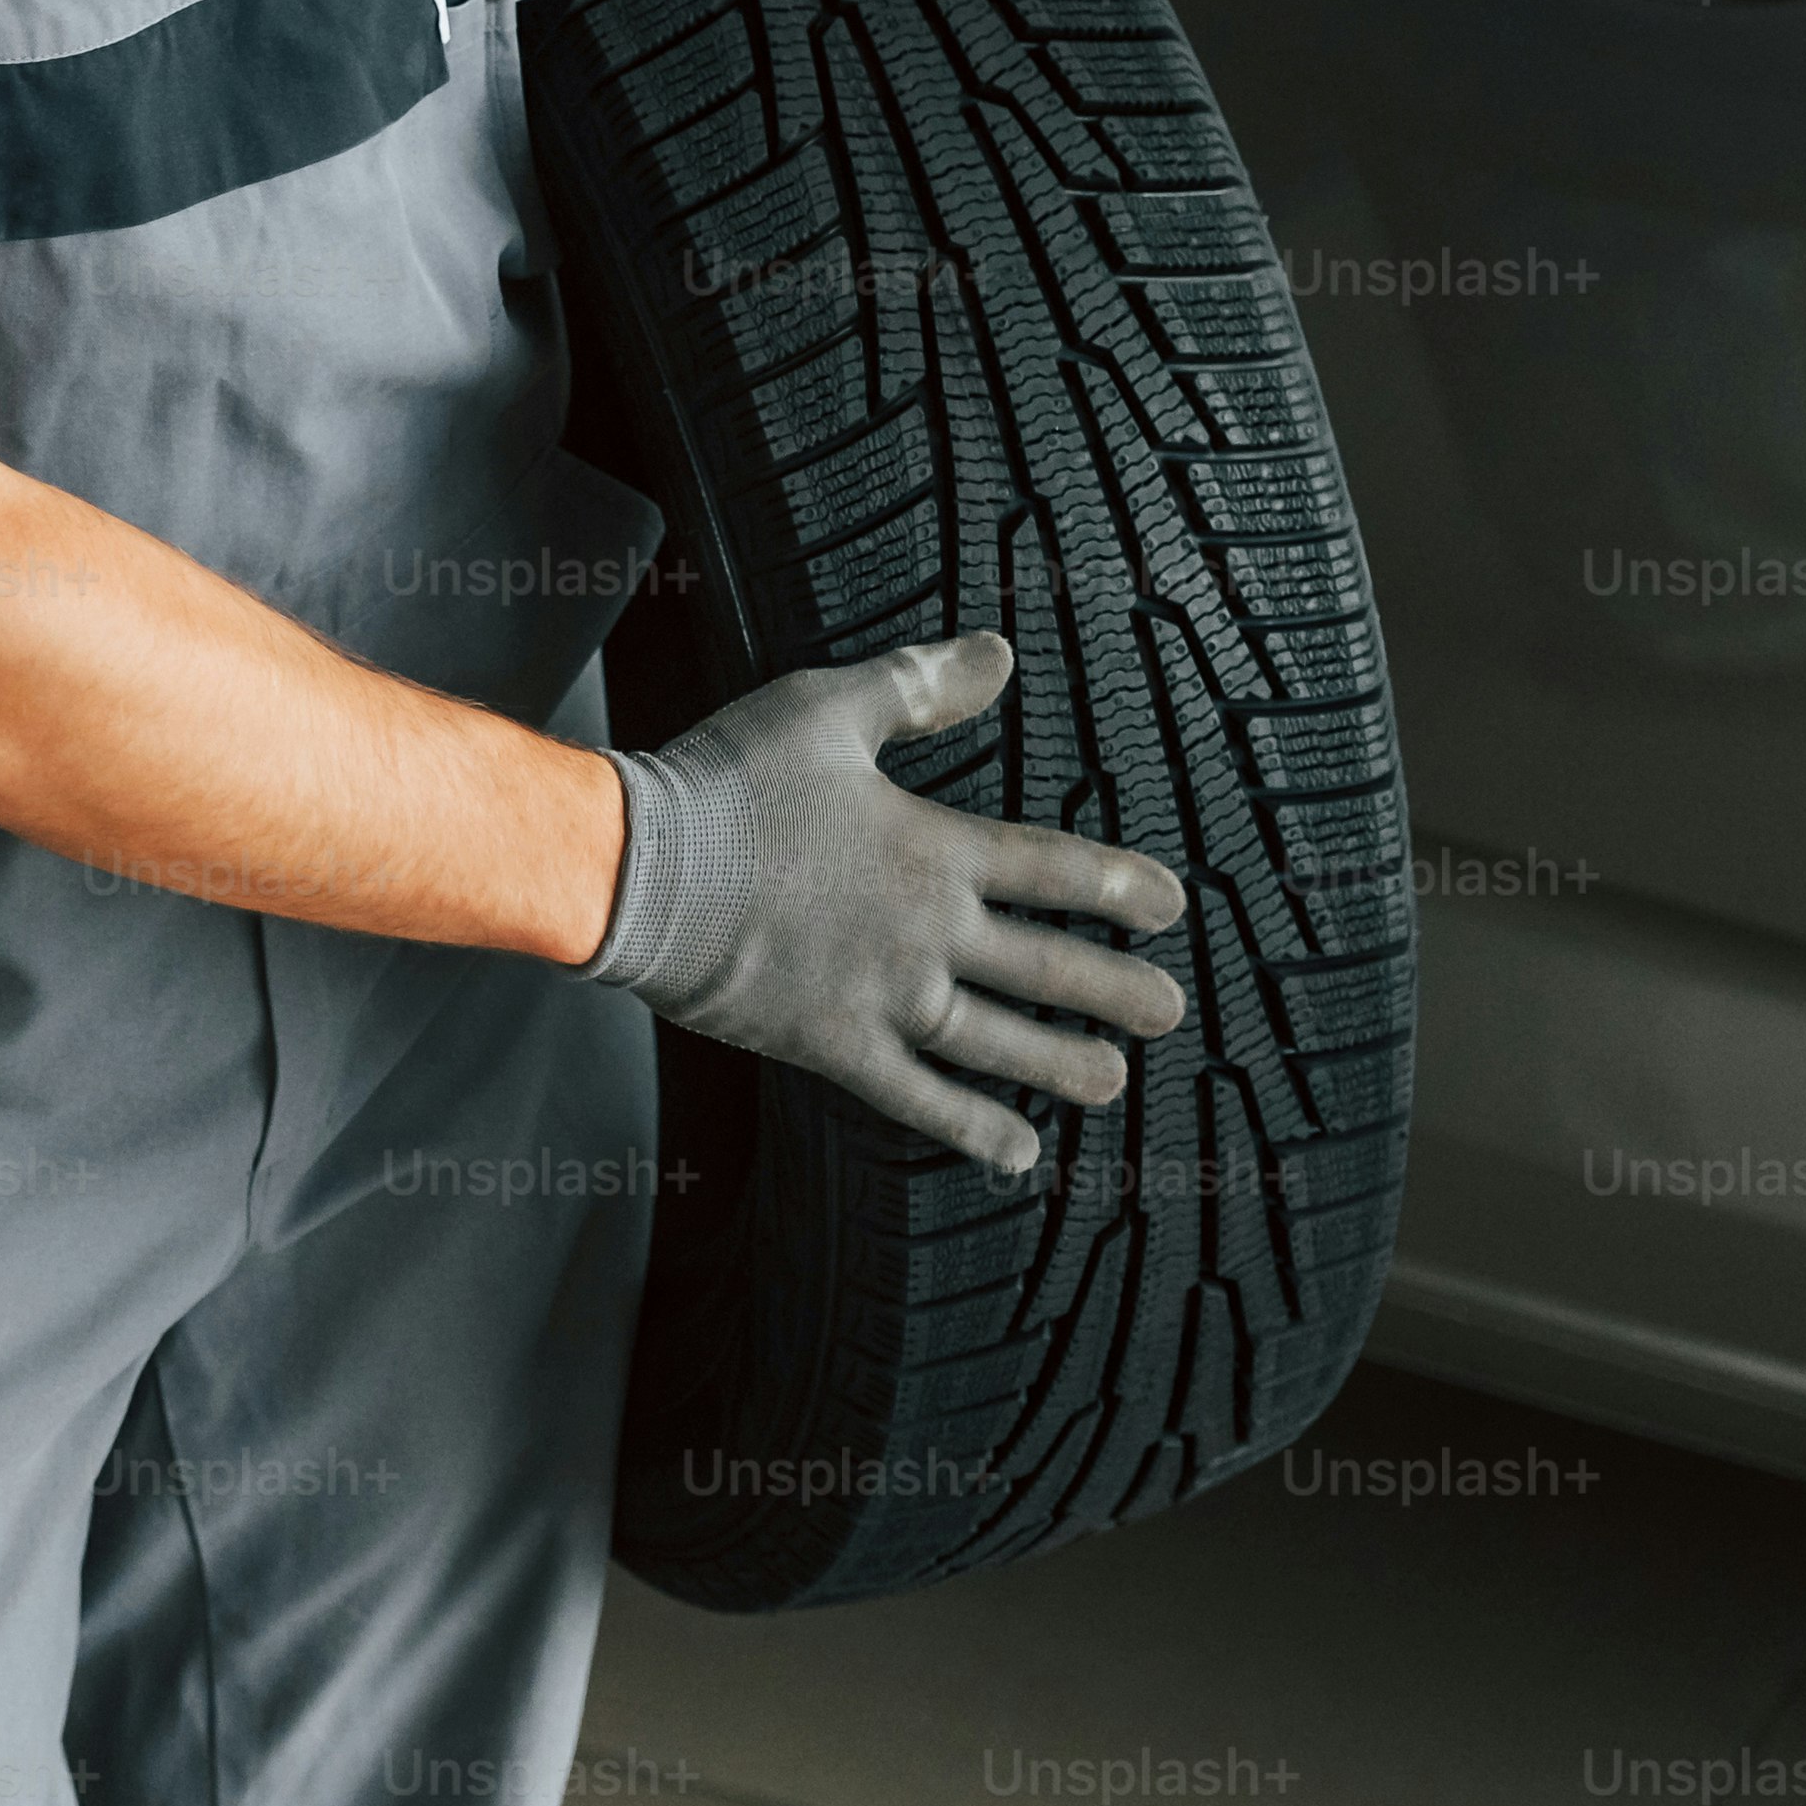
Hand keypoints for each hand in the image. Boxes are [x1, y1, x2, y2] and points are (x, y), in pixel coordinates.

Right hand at [580, 633, 1188, 1173]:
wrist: (635, 870)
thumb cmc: (724, 783)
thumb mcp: (827, 709)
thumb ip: (919, 686)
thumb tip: (999, 654)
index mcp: (930, 848)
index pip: (1049, 869)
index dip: (1116, 887)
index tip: (1169, 907)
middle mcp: (923, 930)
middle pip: (1042, 967)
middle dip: (1112, 990)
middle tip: (1169, 1011)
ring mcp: (882, 995)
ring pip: (995, 1040)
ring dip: (1059, 1063)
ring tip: (1114, 1081)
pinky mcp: (832, 1044)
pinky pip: (916, 1097)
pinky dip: (970, 1126)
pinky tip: (1018, 1151)